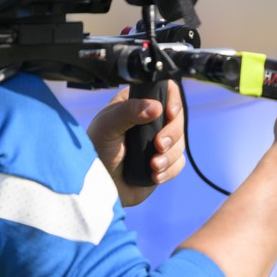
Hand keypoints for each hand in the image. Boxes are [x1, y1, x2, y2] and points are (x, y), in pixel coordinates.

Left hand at [86, 81, 185, 205]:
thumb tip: (155, 107)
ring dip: (169, 156)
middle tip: (158, 145)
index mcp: (137, 104)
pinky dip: (169, 170)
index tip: (170, 114)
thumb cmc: (95, 151)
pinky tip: (154, 175)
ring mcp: (158, 142)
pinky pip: (178, 164)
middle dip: (172, 133)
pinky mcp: (163, 162)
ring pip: (180, 143)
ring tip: (153, 165)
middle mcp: (150, 121)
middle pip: (178, 119)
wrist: (97, 184)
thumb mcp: (107, 126)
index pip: (165, 92)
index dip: (173, 100)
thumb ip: (128, 111)